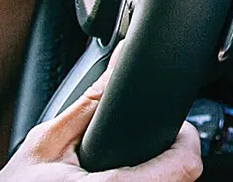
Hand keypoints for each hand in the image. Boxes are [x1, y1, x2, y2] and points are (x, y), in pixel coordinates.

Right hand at [0, 78, 201, 181]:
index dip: (186, 140)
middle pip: (180, 177)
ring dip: (155, 172)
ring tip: (125, 161)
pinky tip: (117, 177)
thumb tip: (118, 63)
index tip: (174, 127)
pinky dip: (142, 181)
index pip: (186, 165)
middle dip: (168, 153)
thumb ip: (89, 104)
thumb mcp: (46, 142)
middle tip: (144, 142)